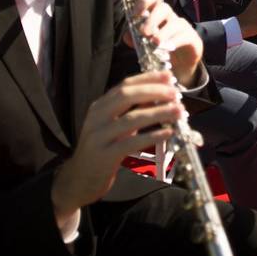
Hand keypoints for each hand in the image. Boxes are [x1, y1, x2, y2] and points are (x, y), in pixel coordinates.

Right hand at [51, 71, 180, 228]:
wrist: (79, 179)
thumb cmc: (102, 150)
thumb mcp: (114, 126)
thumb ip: (132, 111)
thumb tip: (159, 98)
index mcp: (99, 106)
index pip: (124, 85)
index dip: (147, 78)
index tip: (168, 76)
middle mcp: (97, 117)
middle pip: (126, 96)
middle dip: (153, 91)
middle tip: (175, 93)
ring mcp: (99, 136)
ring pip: (131, 119)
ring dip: (158, 113)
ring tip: (178, 111)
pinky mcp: (105, 156)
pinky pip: (131, 143)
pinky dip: (152, 136)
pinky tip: (167, 133)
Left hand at [127, 0, 202, 86]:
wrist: (180, 65)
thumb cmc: (160, 49)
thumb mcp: (144, 44)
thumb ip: (135, 39)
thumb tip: (127, 35)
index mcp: (157, 14)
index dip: (145, 0)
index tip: (135, 13)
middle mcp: (170, 17)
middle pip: (164, 7)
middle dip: (152, 19)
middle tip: (143, 32)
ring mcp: (182, 26)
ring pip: (175, 22)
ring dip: (163, 32)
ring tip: (154, 43)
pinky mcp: (192, 38)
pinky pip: (184, 36)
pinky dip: (175, 42)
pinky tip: (167, 49)